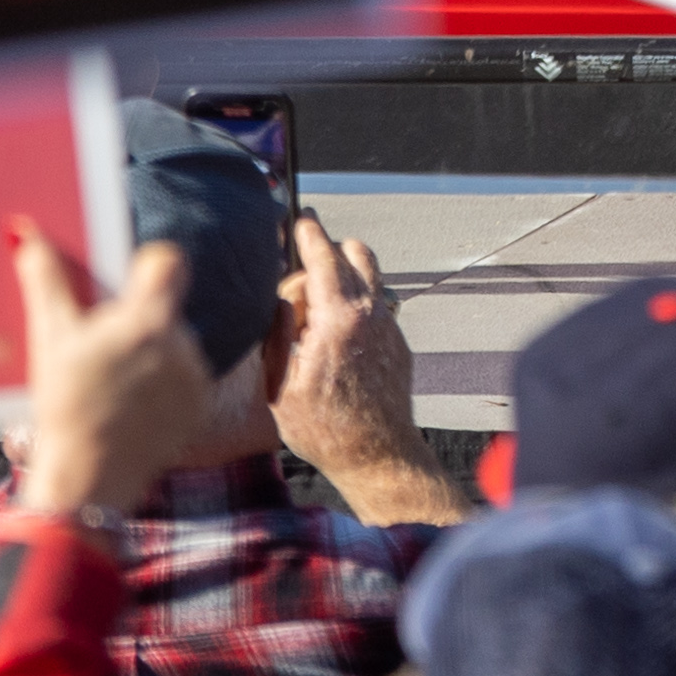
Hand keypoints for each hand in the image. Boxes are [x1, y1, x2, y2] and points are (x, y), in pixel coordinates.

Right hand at [12, 225, 217, 517]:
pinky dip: (162, 384)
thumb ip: (46, 281)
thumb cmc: (67, 408)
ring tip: (112, 381)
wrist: (86, 480)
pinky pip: (185, 378)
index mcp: (148, 319)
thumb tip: (28, 234)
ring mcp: (193, 377)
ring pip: (175, 343)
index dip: (147, 264)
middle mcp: (181, 344)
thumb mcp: (50, 340)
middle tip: (102, 345)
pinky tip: (130, 403)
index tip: (126, 280)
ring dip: (151, 352)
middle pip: (165, 307)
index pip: (168, 261)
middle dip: (137, 317)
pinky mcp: (198, 407)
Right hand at [271, 209, 467, 524]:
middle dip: (323, 258)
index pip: (323, 255)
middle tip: (297, 295)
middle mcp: (370, 313)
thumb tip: (280, 300)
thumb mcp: (280, 386)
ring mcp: (389, 325)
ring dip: (342, 278)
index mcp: (337, 319)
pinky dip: (355, 305)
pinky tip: (335, 341)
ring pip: (369, 274)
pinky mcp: (399, 341)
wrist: (378, 458)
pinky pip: (375, 303)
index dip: (308, 232)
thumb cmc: (325, 430)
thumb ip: (277, 333)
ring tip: (316, 317)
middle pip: (351, 253)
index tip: (300, 218)